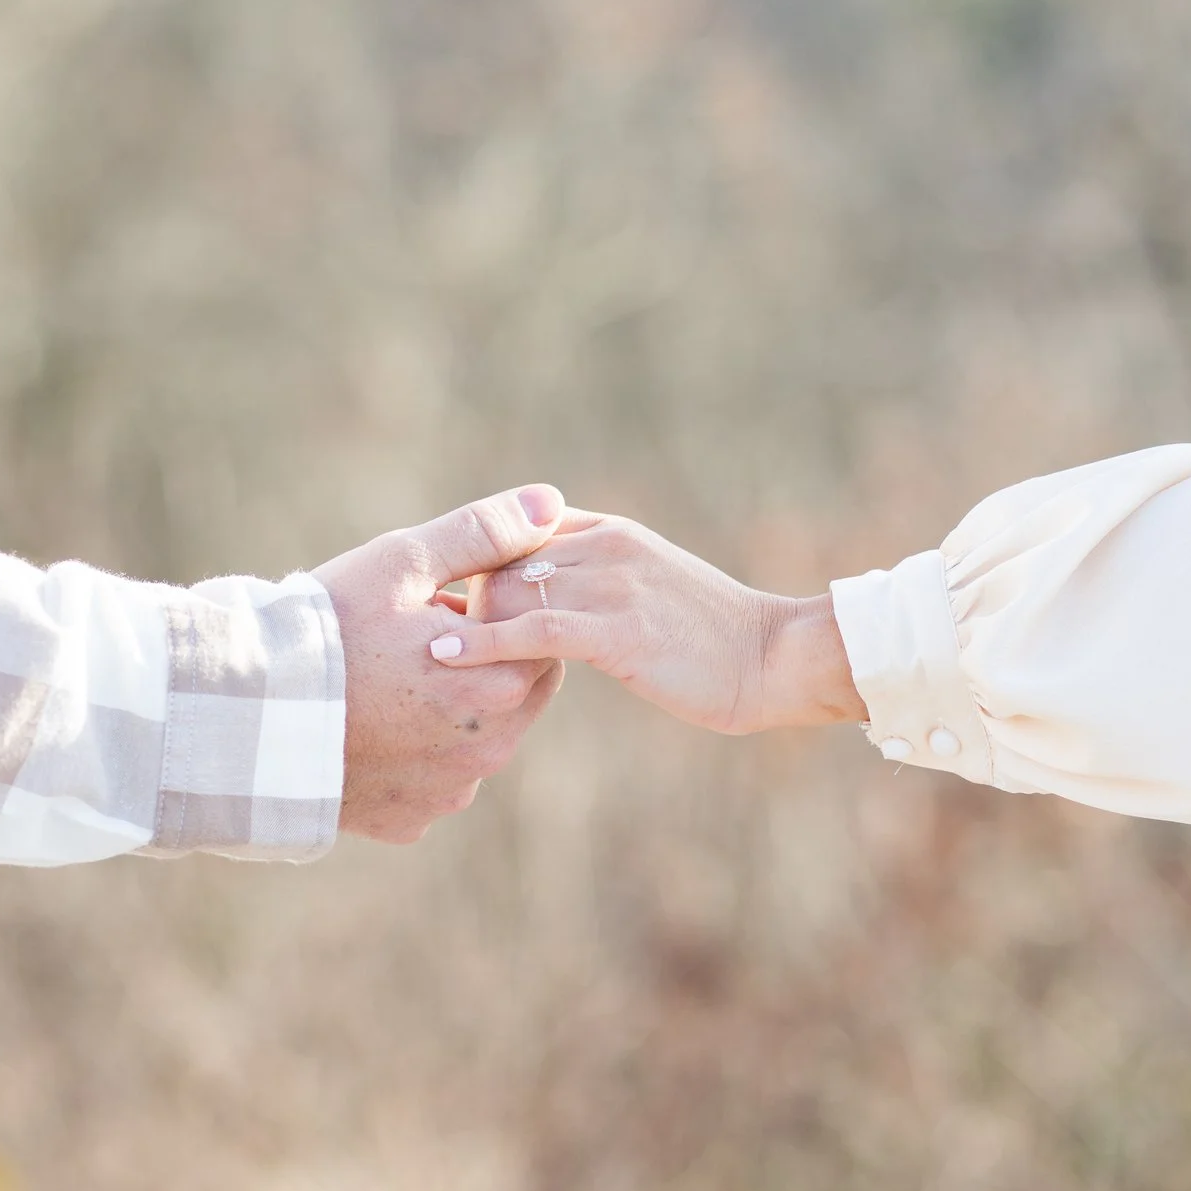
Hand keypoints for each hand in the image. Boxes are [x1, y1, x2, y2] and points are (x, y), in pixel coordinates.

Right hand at [312, 485, 570, 841]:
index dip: (493, 613)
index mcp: (500, 684)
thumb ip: (481, 533)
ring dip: (448, 711)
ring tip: (382, 682)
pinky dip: (409, 756)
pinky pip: (427, 781)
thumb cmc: (325, 630)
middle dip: (479, 662)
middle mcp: (487, 749)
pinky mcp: (407, 822)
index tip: (440, 602)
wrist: (245, 718)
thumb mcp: (401, 563)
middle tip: (411, 639)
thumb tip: (550, 502)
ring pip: (471, 738)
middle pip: (511, 691)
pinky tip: (366, 729)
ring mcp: (447, 793)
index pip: (539, 639)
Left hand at [430, 511, 864, 735]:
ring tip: (419, 653)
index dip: (472, 563)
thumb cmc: (712, 637)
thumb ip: (597, 581)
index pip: (518, 531)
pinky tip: (445, 659)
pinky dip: (481, 644)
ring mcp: (611, 586)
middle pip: (501, 558)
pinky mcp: (616, 631)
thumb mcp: (648, 591)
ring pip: (508, 589)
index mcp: (608, 534)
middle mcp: (604, 547)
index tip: (432, 597)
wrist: (773, 658)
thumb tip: (541, 597)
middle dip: (456, 596)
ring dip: (461, 622)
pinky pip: (532, 631)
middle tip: (417, 634)